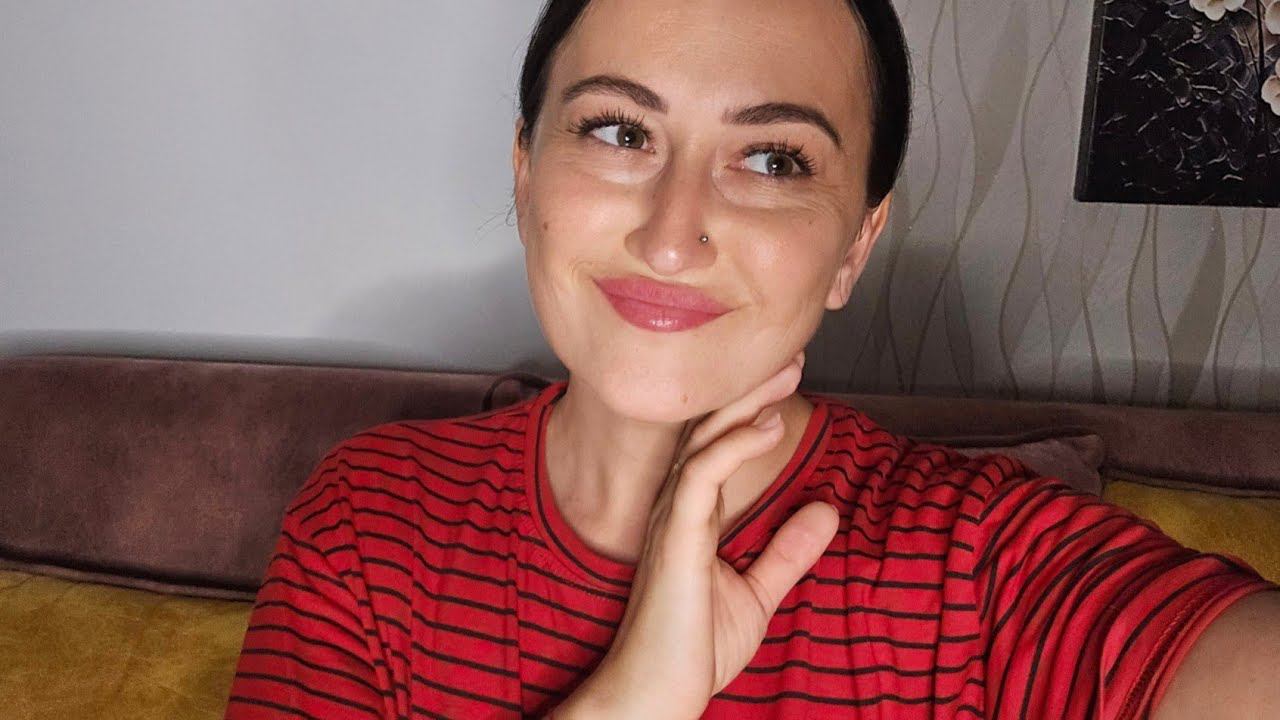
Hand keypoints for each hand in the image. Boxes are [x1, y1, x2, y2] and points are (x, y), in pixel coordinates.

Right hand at [555, 350, 840, 718]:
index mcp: (691, 516)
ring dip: (747, 401)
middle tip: (791, 354)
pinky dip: (735, 443)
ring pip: (705, 439)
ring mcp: (672, 518)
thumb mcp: (756, 594)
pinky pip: (703, 474)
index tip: (788, 378)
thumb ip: (787, 552)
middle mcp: (677, 507)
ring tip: (787, 372)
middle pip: (710, 429)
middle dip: (750, 388)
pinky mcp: (676, 537)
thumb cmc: (691, 650)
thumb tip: (826, 511)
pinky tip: (767, 423)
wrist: (657, 695)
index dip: (750, 407)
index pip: (718, 444)